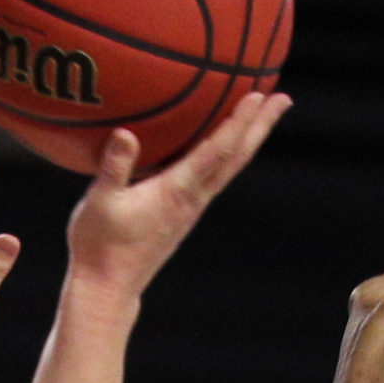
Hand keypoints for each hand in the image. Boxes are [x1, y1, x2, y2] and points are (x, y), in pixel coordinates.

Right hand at [64, 91, 289, 303]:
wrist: (108, 287)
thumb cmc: (99, 246)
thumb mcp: (99, 203)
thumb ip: (114, 167)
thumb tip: (126, 133)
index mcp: (177, 192)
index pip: (216, 152)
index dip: (238, 122)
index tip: (257, 95)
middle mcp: (193, 199)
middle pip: (236, 158)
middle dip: (260, 126)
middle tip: (284, 98)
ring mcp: (192, 207)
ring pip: (229, 167)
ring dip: (249, 138)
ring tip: (263, 113)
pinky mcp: (184, 213)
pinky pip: (214, 175)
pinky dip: (227, 152)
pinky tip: (225, 141)